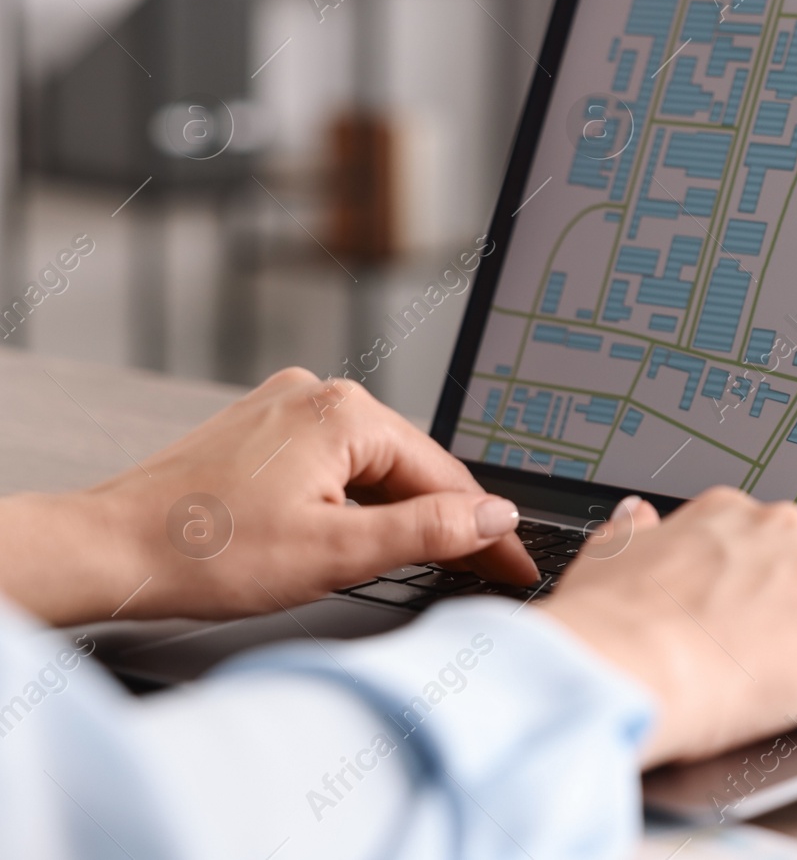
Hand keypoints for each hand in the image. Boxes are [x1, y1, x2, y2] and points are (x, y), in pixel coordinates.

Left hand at [0, 368, 539, 625]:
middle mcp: (318, 393)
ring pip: (374, 465)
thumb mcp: (337, 554)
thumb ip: (428, 531)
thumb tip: (495, 518)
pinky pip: (337, 461)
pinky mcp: (264, 427)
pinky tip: (365, 533)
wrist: (110, 550)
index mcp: (345, 412)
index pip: (446, 476)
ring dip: (402, 511)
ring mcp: (287, 405)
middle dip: (450, 519)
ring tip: (433, 560)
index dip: (488, 530)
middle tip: (487, 571)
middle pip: (411, 466)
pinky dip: (360, 499)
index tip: (517, 567)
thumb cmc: (204, 554)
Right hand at [540, 487, 796, 766]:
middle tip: (782, 646)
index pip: (773, 544)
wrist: (626, 665)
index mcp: (726, 515)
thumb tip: (637, 516)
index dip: (772, 579)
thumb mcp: (607, 562)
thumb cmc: (609, 627)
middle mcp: (783, 533)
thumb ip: (632, 536)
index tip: (763, 598)